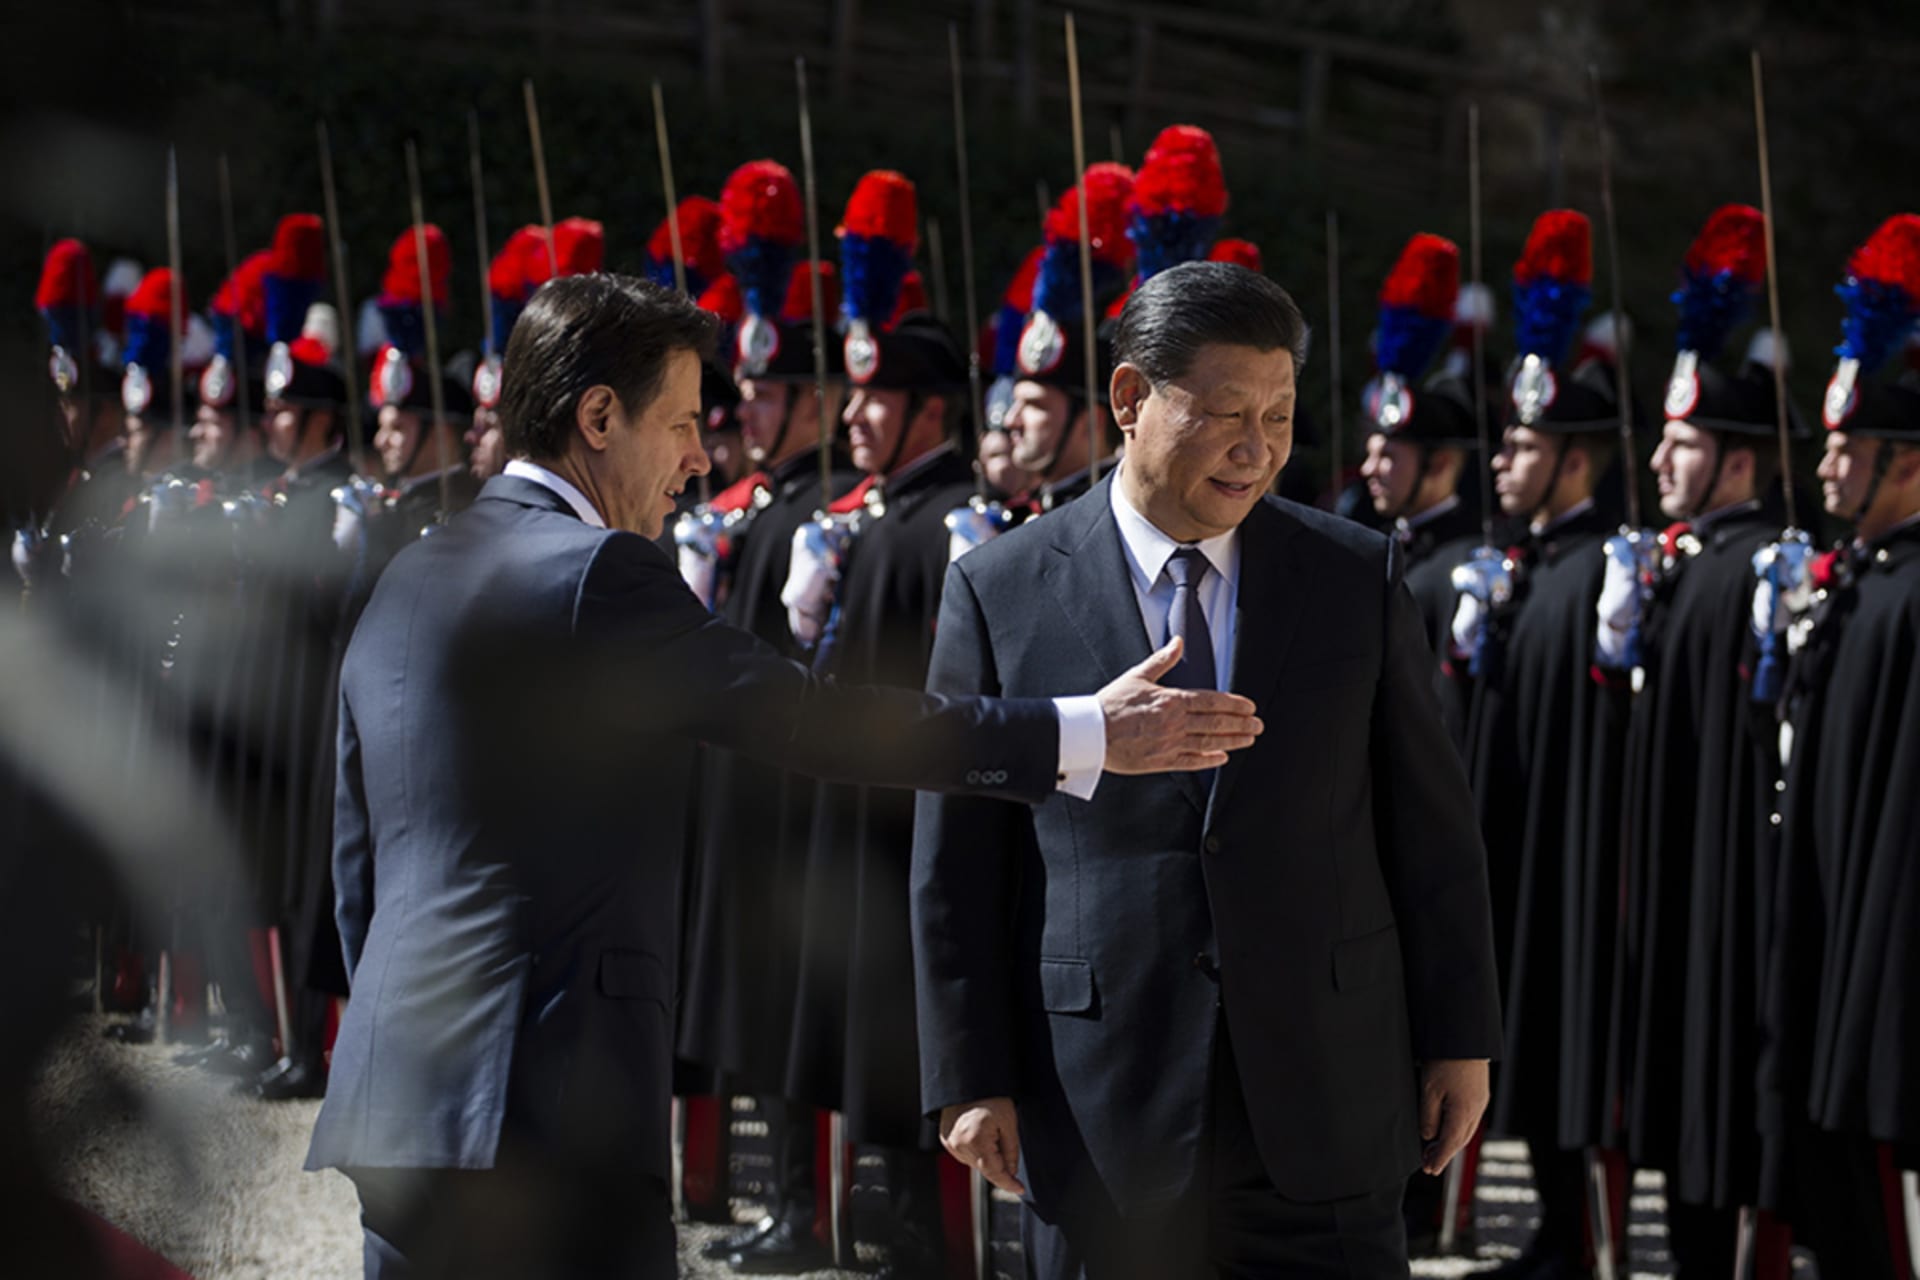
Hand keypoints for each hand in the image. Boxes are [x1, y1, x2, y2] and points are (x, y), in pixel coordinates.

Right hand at [940, 1097, 1025, 1195]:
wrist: (968, 1080)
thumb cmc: (990, 1096)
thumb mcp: (1009, 1122)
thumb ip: (1011, 1151)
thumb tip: (1011, 1172)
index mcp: (974, 1140)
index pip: (994, 1172)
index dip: (1008, 1183)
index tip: (1020, 1189)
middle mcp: (958, 1145)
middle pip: (984, 1168)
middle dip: (999, 1164)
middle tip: (1006, 1142)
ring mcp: (949, 1143)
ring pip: (975, 1163)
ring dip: (987, 1157)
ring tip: (991, 1131)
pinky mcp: (945, 1140)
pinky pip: (965, 1154)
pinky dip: (977, 1151)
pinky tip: (981, 1134)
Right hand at [1097, 637, 1262, 774]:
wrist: (1091, 733)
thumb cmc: (1110, 705)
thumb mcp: (1137, 675)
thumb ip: (1162, 660)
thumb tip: (1178, 643)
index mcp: (1171, 700)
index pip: (1212, 701)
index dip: (1234, 704)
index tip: (1249, 707)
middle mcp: (1175, 723)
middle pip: (1216, 723)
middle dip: (1241, 724)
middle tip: (1258, 725)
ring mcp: (1170, 744)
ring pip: (1209, 743)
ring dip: (1233, 741)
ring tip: (1249, 740)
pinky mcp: (1161, 761)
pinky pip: (1191, 762)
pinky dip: (1209, 761)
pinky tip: (1222, 759)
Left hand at [1418, 1058, 1489, 1175]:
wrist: (1464, 1038)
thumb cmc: (1445, 1061)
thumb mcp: (1428, 1090)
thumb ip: (1428, 1117)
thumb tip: (1428, 1137)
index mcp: (1463, 1113)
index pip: (1449, 1145)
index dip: (1439, 1159)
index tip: (1429, 1170)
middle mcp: (1475, 1110)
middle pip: (1460, 1141)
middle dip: (1444, 1155)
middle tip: (1429, 1164)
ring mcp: (1480, 1102)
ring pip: (1466, 1132)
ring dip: (1451, 1143)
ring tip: (1434, 1149)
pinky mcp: (1480, 1094)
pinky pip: (1470, 1120)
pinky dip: (1458, 1130)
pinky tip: (1448, 1129)